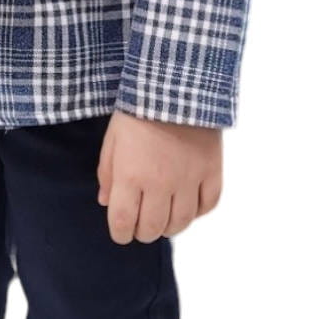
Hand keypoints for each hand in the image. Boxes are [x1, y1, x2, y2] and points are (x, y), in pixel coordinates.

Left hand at [97, 110, 221, 242]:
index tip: (121, 232)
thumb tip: (106, 202)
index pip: (123, 223)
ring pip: (180, 222)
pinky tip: (188, 205)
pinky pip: (208, 204)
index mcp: (130, 176)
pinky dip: (197, 211)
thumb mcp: (112, 139)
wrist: (176, 83)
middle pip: (152, 229)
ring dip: (169, 226)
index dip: (120, 234)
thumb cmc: (138, 109)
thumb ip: (107, 173)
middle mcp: (160, 184)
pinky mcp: (212, 171)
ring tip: (164, 217)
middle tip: (142, 224)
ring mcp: (189, 179)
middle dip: (143, 232)